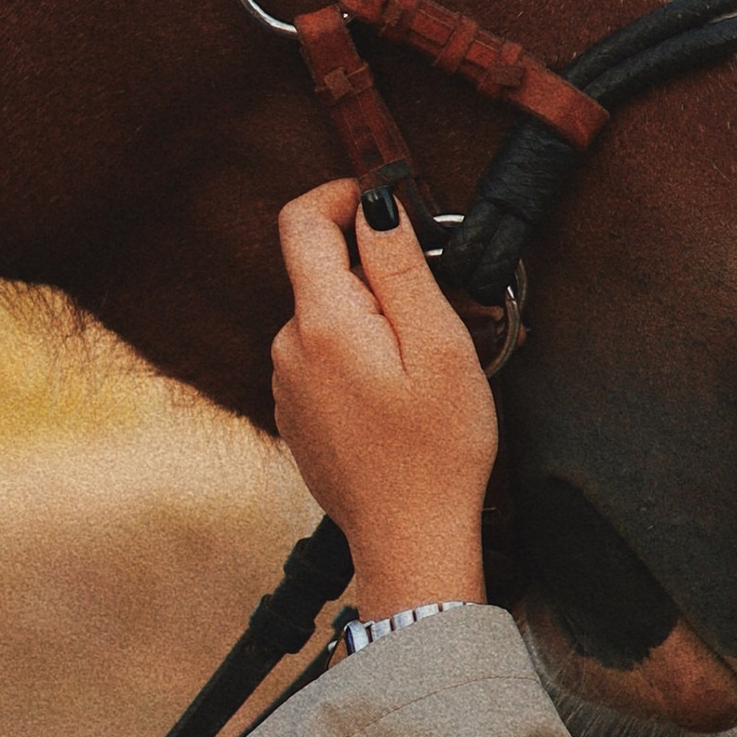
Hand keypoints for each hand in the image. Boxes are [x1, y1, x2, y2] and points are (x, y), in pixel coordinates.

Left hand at [270, 181, 499, 617]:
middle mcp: (289, 346)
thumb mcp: (440, 347)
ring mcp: (288, 383)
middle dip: (383, 272)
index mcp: (322, 322)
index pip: (302, 220)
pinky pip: (328, 358)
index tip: (392, 204)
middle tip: (448, 309)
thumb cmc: (438, 451)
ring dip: (379, 320)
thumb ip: (401, 268)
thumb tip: (374, 204)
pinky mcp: (299, 412)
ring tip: (434, 365)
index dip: (344, 195)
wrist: (411, 541)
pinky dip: (367, 357)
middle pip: (325, 271)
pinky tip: (406, 396)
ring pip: (331, 316)